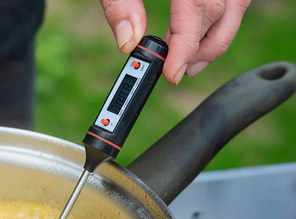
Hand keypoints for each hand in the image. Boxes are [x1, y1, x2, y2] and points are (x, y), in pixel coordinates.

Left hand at [99, 0, 250, 83]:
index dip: (186, 46)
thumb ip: (119, 5)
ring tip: (188, 61)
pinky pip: (233, 0)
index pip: (196, 8)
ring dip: (214, 38)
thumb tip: (128, 44)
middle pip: (221, 10)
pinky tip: (195, 37)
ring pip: (234, 7)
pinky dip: (219, 22)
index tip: (172, 74)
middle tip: (177, 72)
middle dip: (200, 48)